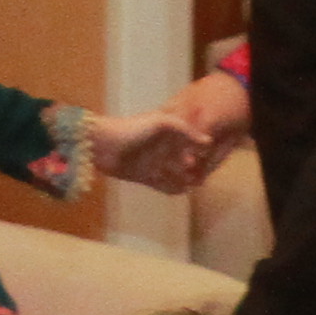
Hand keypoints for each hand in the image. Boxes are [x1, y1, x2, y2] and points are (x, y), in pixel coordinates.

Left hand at [95, 112, 215, 194]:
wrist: (104, 145)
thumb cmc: (133, 129)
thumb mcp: (162, 123)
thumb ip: (185, 131)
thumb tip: (208, 143)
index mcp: (167, 130)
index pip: (189, 138)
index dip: (200, 147)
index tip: (211, 154)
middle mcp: (161, 146)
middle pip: (183, 157)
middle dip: (195, 165)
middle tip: (205, 174)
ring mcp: (152, 162)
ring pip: (174, 172)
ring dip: (185, 179)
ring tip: (196, 184)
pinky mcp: (144, 176)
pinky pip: (162, 184)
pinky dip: (172, 188)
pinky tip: (183, 191)